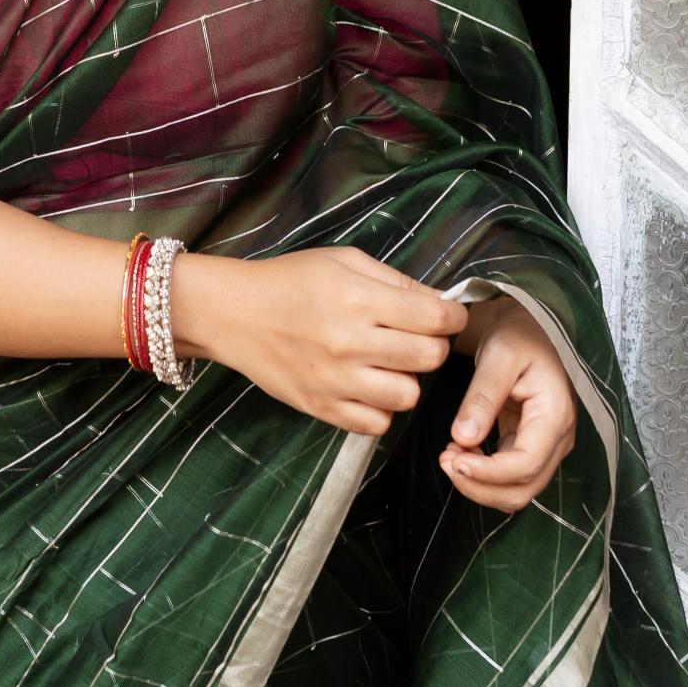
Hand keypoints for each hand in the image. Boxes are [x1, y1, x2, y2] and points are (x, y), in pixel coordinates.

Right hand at [170, 247, 466, 436]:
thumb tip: (441, 303)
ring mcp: (335, 381)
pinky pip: (376, 424)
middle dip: (433, 346)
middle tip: (416, 337)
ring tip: (390, 364)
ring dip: (408, 379)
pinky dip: (381, 408)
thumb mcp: (343, 261)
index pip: (434, 318)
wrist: (234, 313)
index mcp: (357, 299)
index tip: (448, 316)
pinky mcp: (321, 408)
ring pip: (408, 396)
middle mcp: (349, 343)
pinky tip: (369, 386)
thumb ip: (395, 281)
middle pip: (429, 358)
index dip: (453, 318)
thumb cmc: (290, 281)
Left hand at [440, 301, 577, 511]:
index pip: (525, 464)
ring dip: (480, 484)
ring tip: (449, 455)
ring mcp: (547, 446)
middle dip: (480, 486)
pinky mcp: (530, 446)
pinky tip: (461, 451)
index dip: (488, 474)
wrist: (531, 329)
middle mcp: (558, 438)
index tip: (453, 463)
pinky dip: (483, 475)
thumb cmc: (520, 336)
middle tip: (445, 461)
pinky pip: (509, 476)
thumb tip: (462, 439)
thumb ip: (482, 398)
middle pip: (522, 489)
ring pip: (516, 490)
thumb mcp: (498, 357)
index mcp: (555, 415)